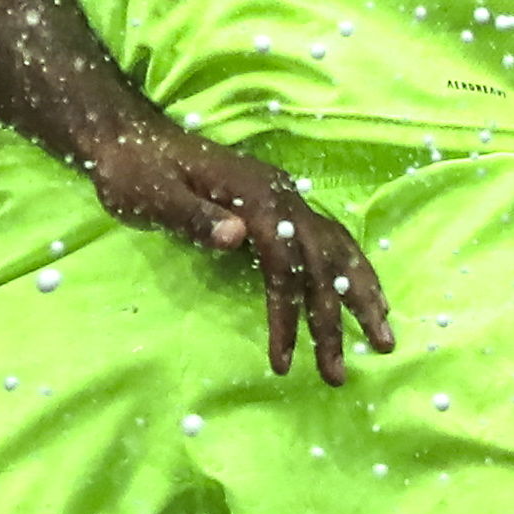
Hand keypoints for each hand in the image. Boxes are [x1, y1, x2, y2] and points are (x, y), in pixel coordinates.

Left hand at [67, 112, 395, 381]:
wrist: (129, 139)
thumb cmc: (134, 172)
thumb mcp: (153, 195)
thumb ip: (194, 216)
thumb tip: (239, 235)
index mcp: (256, 194)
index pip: (284, 264)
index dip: (287, 314)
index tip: (283, 360)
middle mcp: (281, 194)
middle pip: (320, 263)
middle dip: (333, 321)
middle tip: (338, 374)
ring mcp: (284, 197)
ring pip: (337, 249)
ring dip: (361, 295)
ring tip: (384, 338)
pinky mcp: (279, 205)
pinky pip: (327, 240)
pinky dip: (351, 270)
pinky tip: (366, 295)